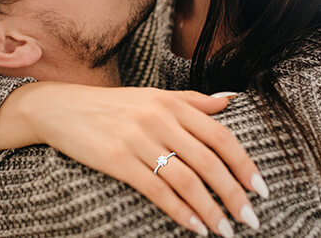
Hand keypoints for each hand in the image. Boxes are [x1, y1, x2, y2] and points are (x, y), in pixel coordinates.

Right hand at [18, 84, 266, 235]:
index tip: (260, 187)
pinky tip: (194, 226)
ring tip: (226, 230)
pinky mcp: (118, 160)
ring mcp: (138, 139)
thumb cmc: (111, 105)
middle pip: (208, 160)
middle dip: (234, 193)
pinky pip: (156, 189)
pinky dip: (179, 210)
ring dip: (210, 208)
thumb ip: (193, 101)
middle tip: (251, 218)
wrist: (61, 107)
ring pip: (186, 179)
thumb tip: (229, 102)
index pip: (220, 135)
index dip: (243, 163)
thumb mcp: (153, 96)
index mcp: (172, 103)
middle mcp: (160, 119)